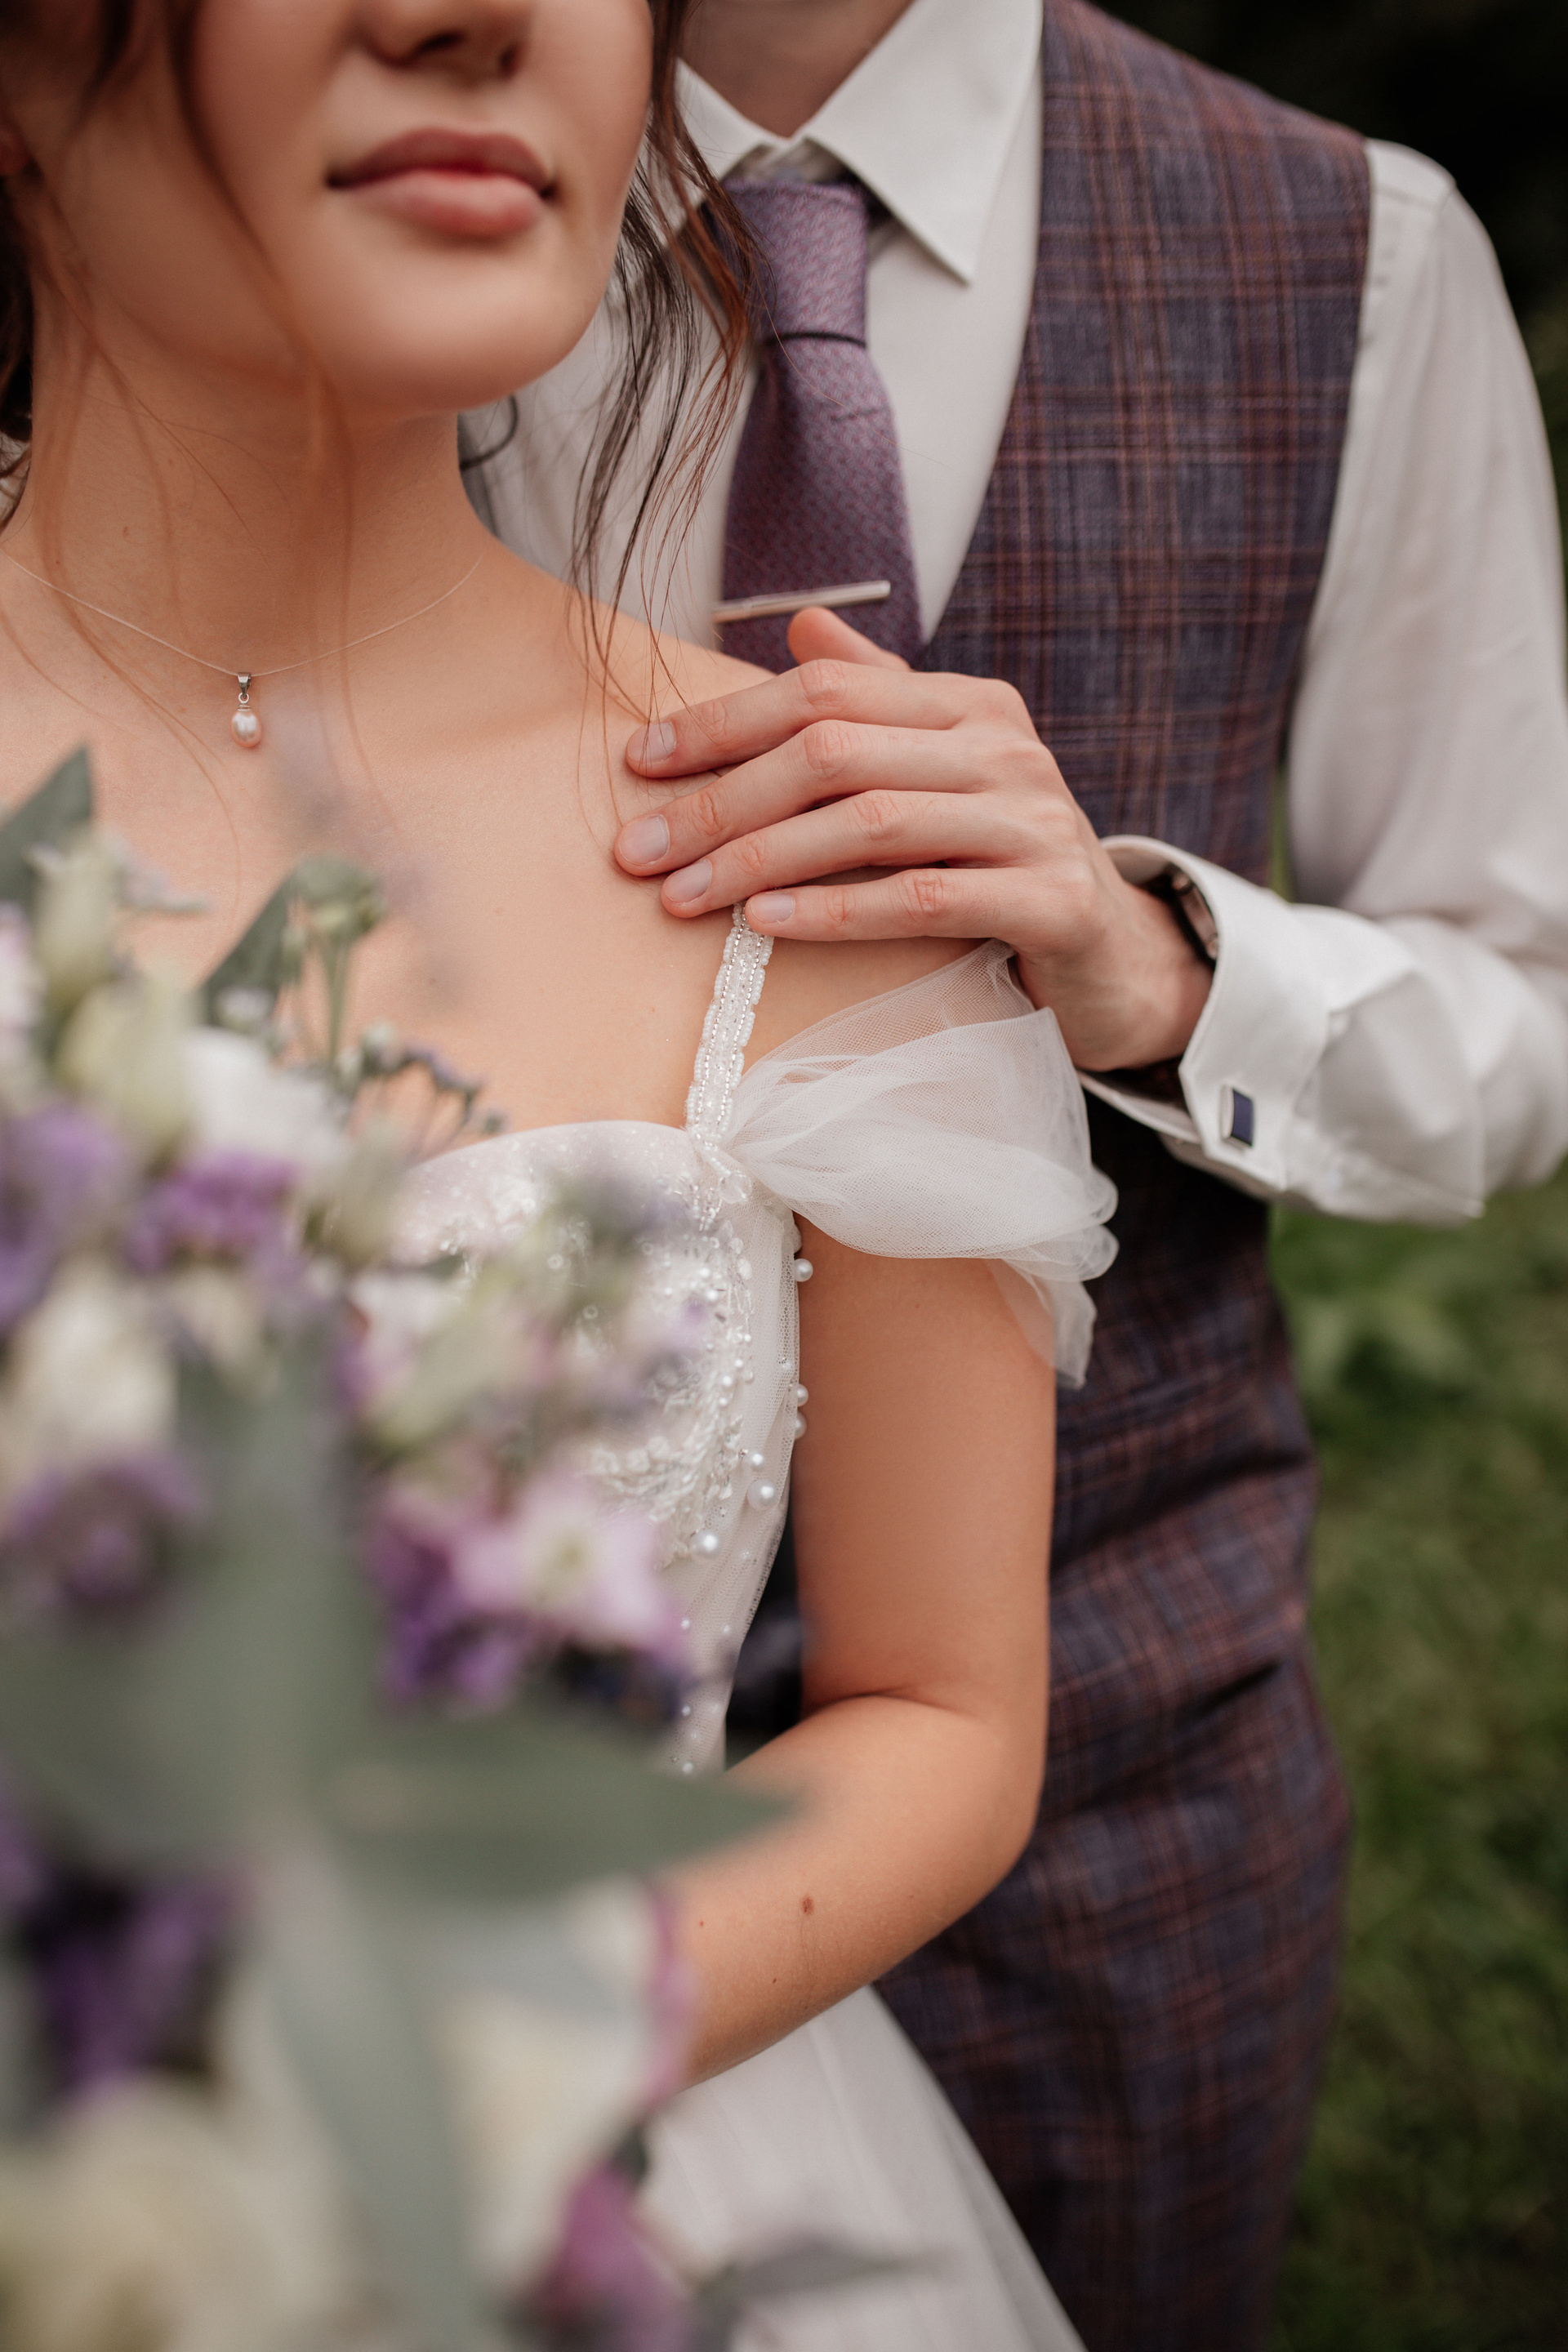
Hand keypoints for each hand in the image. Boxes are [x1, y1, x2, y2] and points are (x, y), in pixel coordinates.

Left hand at [616, 608, 1211, 1072]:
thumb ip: (880, 703)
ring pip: (871, 822)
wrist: (1113, 952)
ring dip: (761, 860)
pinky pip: (923, 899)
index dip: (724, 721)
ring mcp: (1033, 821)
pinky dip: (836, 911)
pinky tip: (768, 925)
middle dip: (721, 799)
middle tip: (638, 852)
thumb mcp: (943, 773)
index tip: (640, 762)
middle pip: (834, 751)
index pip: (825, 690)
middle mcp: (1005, 748)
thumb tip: (803, 625)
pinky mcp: (1051, 900)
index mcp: (969, 704)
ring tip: (684, 895)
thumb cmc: (1001, 862)